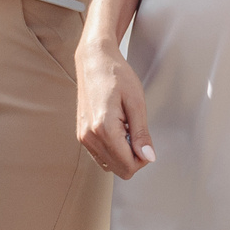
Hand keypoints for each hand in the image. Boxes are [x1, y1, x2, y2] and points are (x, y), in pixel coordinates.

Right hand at [76, 35, 155, 178]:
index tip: (146, 139)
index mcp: (104, 128)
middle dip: (133, 157)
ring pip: (109, 165)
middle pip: (119, 170)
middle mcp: (89, 136)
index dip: (143, 158)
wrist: (94, 60)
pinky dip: (113, 149)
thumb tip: (148, 157)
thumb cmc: (115, 74)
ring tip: (126, 128)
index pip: (128, 166)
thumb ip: (141, 133)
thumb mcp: (136, 101)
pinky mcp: (81, 134)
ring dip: (122, 153)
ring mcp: (83, 136)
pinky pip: (101, 156)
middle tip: (136, 132)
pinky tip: (117, 129)